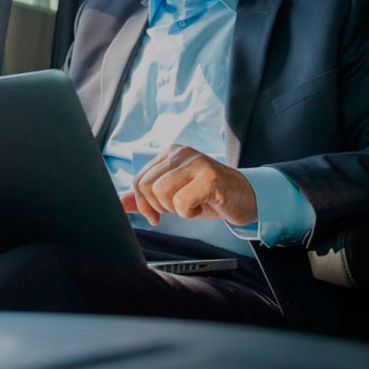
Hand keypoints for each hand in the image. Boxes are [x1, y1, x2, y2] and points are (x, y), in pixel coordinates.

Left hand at [119, 144, 256, 226]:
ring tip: (194, 203)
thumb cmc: (211, 196)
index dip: (143, 204)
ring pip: (161, 193)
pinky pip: (181, 203)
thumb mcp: (175, 195)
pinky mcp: (209, 177)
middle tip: (181, 208)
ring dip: (177, 209)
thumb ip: (147, 197)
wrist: (248, 197)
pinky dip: (190, 212)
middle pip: (146, 186)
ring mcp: (196, 162)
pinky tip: (205, 204)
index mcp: (170, 153)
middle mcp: (181, 152)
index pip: (139, 179)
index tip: (156, 216)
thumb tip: (119, 203)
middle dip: (160, 207)